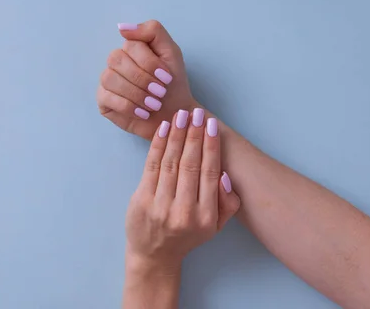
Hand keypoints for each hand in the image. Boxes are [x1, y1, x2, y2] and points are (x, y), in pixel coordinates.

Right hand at [97, 20, 196, 139]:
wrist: (174, 114)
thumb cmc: (173, 84)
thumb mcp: (171, 52)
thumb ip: (153, 31)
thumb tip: (121, 27)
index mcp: (131, 48)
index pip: (130, 44)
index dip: (149, 62)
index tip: (167, 78)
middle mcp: (116, 62)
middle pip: (116, 59)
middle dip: (142, 78)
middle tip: (160, 93)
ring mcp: (107, 81)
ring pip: (110, 78)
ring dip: (136, 93)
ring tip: (153, 104)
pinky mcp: (103, 101)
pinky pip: (106, 97)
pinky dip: (128, 106)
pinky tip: (143, 112)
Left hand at [125, 108, 240, 270]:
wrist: (154, 255)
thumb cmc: (187, 235)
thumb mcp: (215, 227)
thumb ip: (227, 203)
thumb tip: (224, 175)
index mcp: (205, 217)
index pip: (209, 174)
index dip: (211, 147)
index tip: (212, 125)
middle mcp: (183, 212)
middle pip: (190, 165)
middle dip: (194, 135)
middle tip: (198, 113)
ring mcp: (160, 206)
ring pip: (171, 162)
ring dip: (177, 135)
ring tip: (181, 115)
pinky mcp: (141, 200)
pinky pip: (151, 166)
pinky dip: (158, 145)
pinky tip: (164, 128)